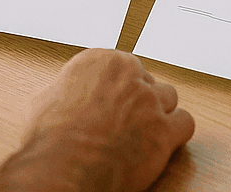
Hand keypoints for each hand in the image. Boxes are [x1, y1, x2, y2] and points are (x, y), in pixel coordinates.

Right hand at [4, 49, 193, 191]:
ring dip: (159, 113)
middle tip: (127, 120)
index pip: (123, 65)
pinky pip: (185, 122)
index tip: (115, 99)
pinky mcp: (164, 130)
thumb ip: (66, 91)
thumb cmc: (50, 139)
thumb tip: (62, 99)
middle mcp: (129, 75)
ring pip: (169, 97)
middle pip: (147, 80)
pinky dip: (177, 133)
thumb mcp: (45, 101)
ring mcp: (150, 102)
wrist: (63, 168)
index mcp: (100, 61)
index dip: (120, 86)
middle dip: (139, 99)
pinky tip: (164, 141)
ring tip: (145, 131)